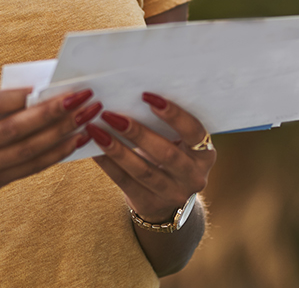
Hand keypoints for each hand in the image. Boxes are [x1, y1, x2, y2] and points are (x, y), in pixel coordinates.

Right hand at [0, 88, 99, 201]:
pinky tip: (74, 141)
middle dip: (51, 113)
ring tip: (85, 118)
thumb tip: (37, 92)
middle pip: (13, 130)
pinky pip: (29, 169)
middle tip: (81, 98)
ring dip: (60, 135)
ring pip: (26, 152)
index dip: (20, 97)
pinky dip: (54, 154)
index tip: (49, 85)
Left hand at [87, 92, 215, 222]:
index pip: (194, 132)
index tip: (148, 97)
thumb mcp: (179, 144)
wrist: (167, 201)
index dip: (174, 114)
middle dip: (137, 132)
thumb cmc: (170, 157)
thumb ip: (167, 126)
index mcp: (205, 155)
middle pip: (166, 153)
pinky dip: (107, 163)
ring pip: (142, 170)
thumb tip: (133, 94)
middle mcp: (194, 177)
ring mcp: (173, 194)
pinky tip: (93, 149)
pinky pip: (124, 182)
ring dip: (116, 149)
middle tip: (111, 114)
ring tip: (96, 131)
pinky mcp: (149, 204)